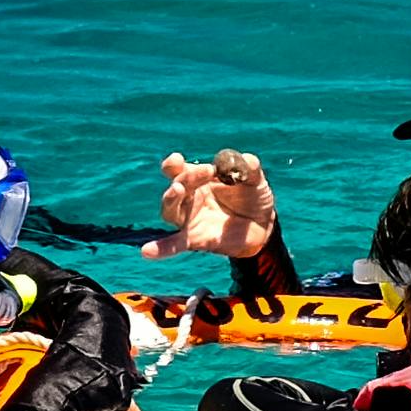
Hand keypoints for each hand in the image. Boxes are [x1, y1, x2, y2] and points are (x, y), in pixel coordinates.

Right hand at [147, 148, 276, 261]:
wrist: (263, 225)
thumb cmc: (253, 197)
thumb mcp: (255, 179)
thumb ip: (250, 168)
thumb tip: (244, 160)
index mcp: (198, 179)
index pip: (177, 169)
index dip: (173, 164)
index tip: (177, 158)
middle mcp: (189, 198)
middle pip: (176, 187)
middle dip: (184, 178)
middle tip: (205, 171)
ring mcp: (190, 219)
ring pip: (170, 211)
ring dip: (170, 199)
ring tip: (178, 190)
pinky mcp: (195, 240)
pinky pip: (175, 245)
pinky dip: (161, 248)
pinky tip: (147, 252)